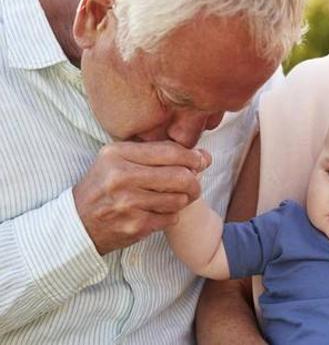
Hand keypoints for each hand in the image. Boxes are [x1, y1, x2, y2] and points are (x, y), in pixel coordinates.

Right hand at [73, 141, 210, 253]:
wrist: (76, 223)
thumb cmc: (103, 187)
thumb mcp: (118, 160)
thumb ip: (157, 154)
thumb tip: (203, 156)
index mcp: (117, 155)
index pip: (170, 151)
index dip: (193, 156)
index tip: (201, 160)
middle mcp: (122, 177)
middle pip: (181, 176)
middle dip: (194, 181)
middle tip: (194, 183)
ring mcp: (128, 204)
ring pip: (179, 199)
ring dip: (183, 199)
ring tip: (174, 197)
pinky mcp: (135, 226)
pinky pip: (171, 218)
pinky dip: (171, 215)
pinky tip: (159, 212)